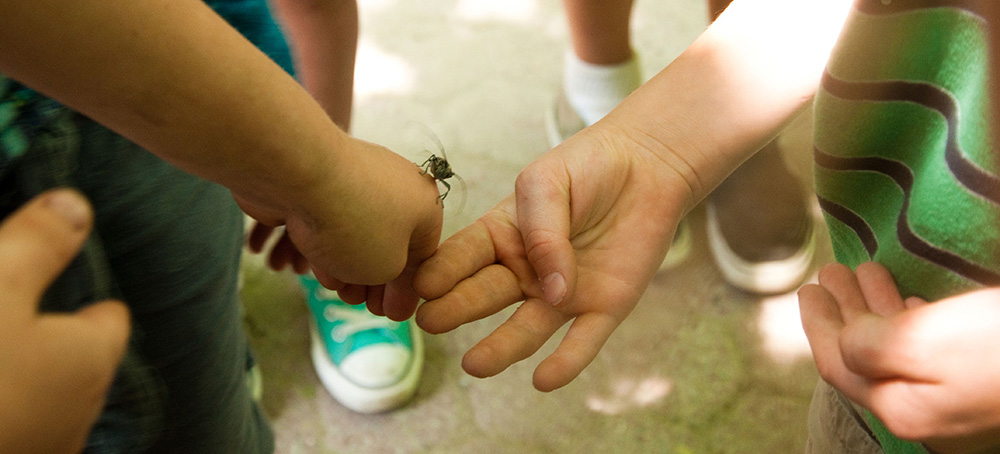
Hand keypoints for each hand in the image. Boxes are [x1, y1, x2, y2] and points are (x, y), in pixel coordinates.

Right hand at [0, 189, 130, 453]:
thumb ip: (37, 243)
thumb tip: (75, 204)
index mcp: (91, 360)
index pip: (110, 318)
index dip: (87, 296)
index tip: (58, 281)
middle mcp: (80, 412)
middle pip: (80, 359)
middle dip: (53, 336)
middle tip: (17, 311)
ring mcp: (45, 445)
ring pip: (47, 397)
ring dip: (25, 376)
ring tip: (5, 352)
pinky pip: (22, 424)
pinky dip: (11, 403)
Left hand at [241, 138, 442, 320]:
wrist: (298, 173)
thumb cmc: (355, 222)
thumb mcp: (388, 268)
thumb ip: (395, 283)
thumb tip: (394, 293)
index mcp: (426, 204)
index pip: (424, 255)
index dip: (408, 290)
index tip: (392, 314)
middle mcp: (398, 186)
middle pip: (391, 244)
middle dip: (378, 281)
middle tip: (367, 307)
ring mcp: (359, 179)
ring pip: (360, 234)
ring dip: (352, 267)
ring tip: (342, 293)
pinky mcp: (323, 180)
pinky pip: (334, 219)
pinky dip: (330, 245)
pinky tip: (321, 269)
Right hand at [413, 126, 691, 390]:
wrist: (649, 164)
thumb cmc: (590, 166)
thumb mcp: (548, 184)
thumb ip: (542, 231)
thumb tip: (551, 290)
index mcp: (503, 237)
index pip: (464, 257)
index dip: (443, 271)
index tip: (422, 286)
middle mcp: (526, 272)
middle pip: (486, 295)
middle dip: (457, 309)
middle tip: (431, 323)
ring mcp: (562, 294)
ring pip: (528, 328)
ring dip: (502, 348)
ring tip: (475, 365)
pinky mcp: (603, 308)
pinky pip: (582, 341)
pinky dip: (566, 363)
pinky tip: (545, 380)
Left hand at [799, 262, 999, 453]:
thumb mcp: (923, 342)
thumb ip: (870, 346)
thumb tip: (847, 341)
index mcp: (901, 408)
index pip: (839, 366)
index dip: (818, 325)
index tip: (807, 288)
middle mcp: (923, 410)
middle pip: (863, 358)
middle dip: (842, 313)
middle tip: (828, 275)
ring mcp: (952, 396)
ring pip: (895, 349)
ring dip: (872, 308)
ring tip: (859, 271)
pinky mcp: (978, 377)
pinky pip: (926, 348)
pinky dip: (906, 318)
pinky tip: (906, 299)